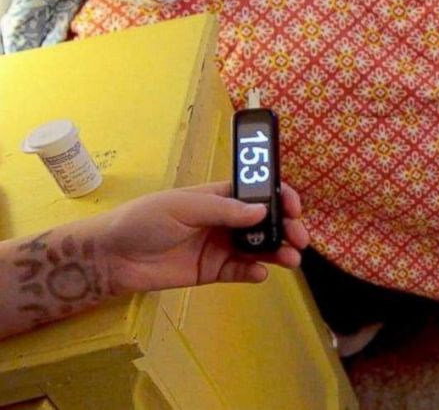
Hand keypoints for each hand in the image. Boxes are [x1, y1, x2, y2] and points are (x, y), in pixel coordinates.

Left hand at [99, 181, 308, 295]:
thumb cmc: (143, 221)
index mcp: (219, 196)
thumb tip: (262, 211)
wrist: (112, 258)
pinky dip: (256, 273)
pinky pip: (242, 271)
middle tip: (298, 238)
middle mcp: (225, 220)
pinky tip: (260, 273)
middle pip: (265, 222)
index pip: (258, 192)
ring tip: (291, 259)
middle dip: (286, 227)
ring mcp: (221, 246)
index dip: (279, 197)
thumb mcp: (183, 207)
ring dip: (278, 251)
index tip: (293, 207)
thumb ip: (223, 210)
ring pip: (259, 248)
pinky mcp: (213, 271)